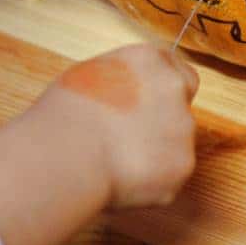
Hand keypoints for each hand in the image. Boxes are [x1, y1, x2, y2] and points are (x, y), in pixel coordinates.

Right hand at [53, 43, 200, 207]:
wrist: (65, 156)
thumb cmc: (62, 118)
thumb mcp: (88, 79)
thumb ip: (122, 82)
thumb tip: (126, 96)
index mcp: (150, 60)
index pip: (178, 72)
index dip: (162, 94)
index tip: (148, 110)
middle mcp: (174, 87)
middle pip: (182, 106)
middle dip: (164, 123)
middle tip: (130, 141)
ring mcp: (183, 125)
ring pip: (176, 143)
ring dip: (156, 154)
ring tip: (116, 164)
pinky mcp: (183, 163)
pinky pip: (170, 176)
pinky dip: (152, 183)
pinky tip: (123, 182)